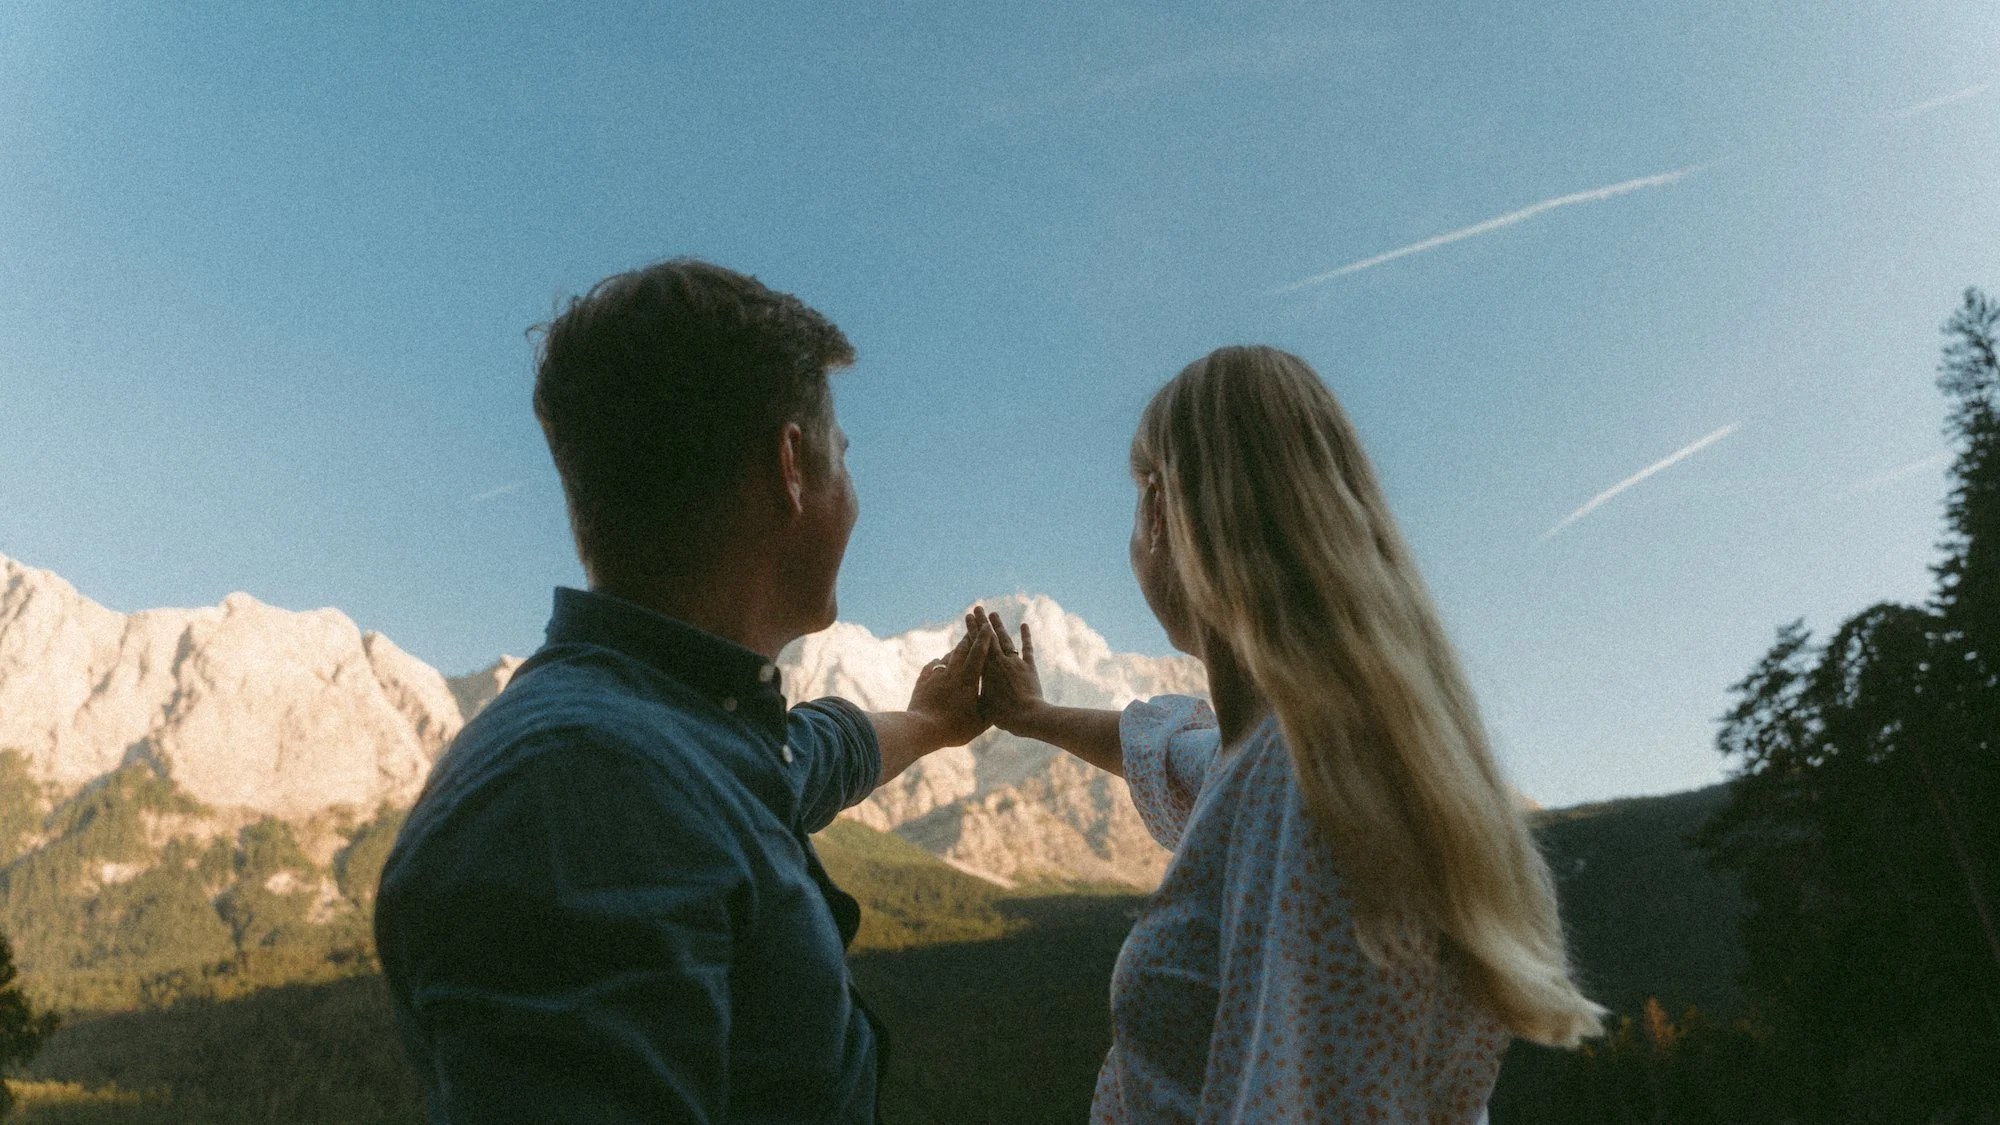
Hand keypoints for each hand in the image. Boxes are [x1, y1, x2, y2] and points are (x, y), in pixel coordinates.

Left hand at [906, 610, 994, 747]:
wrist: (921, 729)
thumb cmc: (954, 728)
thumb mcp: (979, 723)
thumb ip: (990, 709)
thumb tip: (999, 703)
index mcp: (968, 679)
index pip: (978, 653)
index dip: (983, 638)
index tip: (987, 626)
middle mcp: (952, 673)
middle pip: (961, 649)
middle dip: (969, 637)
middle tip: (974, 628)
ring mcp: (935, 676)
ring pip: (947, 657)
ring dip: (955, 650)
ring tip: (960, 647)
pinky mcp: (922, 682)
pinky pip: (931, 666)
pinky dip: (937, 662)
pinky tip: (938, 662)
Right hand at [975, 609, 1045, 735]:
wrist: (1027, 716)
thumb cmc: (1003, 715)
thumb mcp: (983, 705)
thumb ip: (975, 694)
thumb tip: (962, 693)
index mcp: (986, 670)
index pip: (976, 645)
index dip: (971, 630)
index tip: (967, 617)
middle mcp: (999, 662)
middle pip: (989, 638)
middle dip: (982, 622)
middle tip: (978, 607)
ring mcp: (1015, 663)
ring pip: (1005, 640)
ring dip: (999, 626)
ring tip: (994, 613)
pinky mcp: (1029, 667)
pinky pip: (1027, 649)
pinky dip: (1026, 637)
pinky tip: (1024, 625)